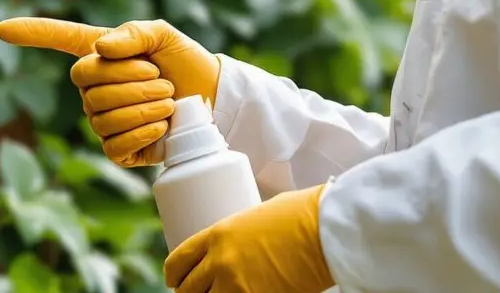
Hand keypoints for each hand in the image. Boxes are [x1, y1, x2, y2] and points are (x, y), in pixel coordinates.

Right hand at [0, 18, 221, 165]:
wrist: (212, 99)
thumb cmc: (185, 61)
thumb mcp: (163, 34)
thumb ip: (132, 33)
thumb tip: (101, 49)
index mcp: (99, 52)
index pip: (57, 39)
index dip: (31, 33)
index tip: (0, 28)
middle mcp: (93, 86)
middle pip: (87, 81)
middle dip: (132, 79)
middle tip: (161, 79)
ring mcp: (102, 119)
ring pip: (101, 114)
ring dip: (143, 106)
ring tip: (168, 100)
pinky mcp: (118, 149)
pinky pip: (113, 143)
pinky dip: (143, 133)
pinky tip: (161, 126)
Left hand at [163, 184, 332, 292]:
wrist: (326, 230)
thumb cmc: (300, 215)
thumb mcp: (254, 217)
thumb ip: (237, 236)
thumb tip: (236, 249)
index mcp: (216, 235)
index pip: (178, 260)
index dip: (174, 275)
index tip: (175, 280)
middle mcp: (220, 262)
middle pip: (188, 290)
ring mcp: (237, 285)